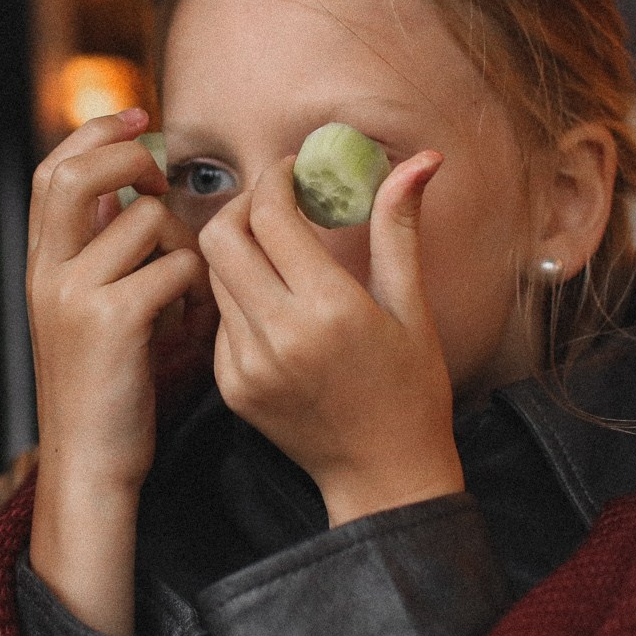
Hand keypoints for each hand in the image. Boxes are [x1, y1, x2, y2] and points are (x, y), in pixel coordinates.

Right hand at [25, 109, 215, 635]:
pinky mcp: (111, 322)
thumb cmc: (112, 391)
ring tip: (190, 290)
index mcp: (43, 265)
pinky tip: (197, 323)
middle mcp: (48, 273)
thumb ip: (108, 253)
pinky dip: (198, 289)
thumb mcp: (98, 311)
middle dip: (131, 160)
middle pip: (79, 174)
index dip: (96, 134)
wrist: (94, 465)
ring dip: (184, 244)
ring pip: (145, 221)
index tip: (139, 119)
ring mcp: (74, 296)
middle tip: (165, 181)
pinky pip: (174, 268)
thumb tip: (137, 191)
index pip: (53, 170)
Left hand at [198, 148, 462, 524]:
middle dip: (243, 206)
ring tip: (276, 250)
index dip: (274, 179)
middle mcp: (280, 337)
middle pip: (220, 237)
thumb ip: (399, 229)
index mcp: (330, 310)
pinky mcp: (231, 388)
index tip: (291, 171)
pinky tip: (274, 304)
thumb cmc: (412, 390)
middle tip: (273, 203)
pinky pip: (219, 319)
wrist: (384, 476)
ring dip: (238, 250)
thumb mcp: (411, 307)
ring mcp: (247, 366)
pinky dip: (239, 297)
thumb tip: (421, 159)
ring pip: (214, 275)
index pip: (270, 217)